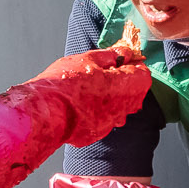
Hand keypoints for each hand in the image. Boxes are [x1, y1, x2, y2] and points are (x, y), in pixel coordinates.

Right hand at [2, 45, 154, 147]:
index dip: (133, 65)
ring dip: (109, 97)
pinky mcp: (96, 134)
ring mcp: (110, 123)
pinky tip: (79, 103)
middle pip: (133, 92)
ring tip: (87, 87)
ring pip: (118, 107)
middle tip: (101, 72)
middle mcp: (123, 108)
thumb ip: (110, 56)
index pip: (144, 74)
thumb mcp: (88, 59)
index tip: (121, 60)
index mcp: (126, 86)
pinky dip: (95, 111)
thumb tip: (122, 53)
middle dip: (122, 81)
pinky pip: (102, 119)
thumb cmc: (64, 83)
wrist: (44, 112)